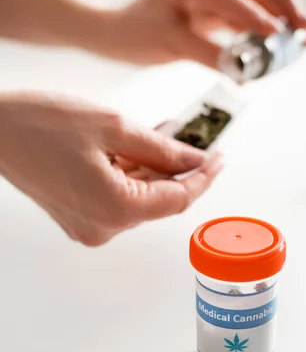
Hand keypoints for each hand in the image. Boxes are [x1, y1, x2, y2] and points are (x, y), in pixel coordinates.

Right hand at [0, 93, 222, 245]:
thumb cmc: (40, 123)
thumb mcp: (114, 126)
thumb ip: (162, 148)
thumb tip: (194, 160)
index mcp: (115, 209)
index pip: (178, 198)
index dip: (204, 177)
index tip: (220, 157)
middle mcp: (103, 228)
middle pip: (160, 199)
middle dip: (179, 168)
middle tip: (195, 137)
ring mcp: (89, 226)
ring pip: (140, 197)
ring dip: (155, 168)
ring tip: (166, 134)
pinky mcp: (79, 217)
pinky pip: (119, 197)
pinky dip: (133, 174)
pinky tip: (140, 147)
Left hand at [106, 0, 305, 68]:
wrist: (119, 33)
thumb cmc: (136, 35)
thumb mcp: (171, 45)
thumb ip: (209, 55)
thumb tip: (245, 73)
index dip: (256, 14)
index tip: (278, 35)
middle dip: (284, 4)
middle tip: (305, 30)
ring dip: (281, 13)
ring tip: (303, 37)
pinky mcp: (216, 2)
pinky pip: (249, 10)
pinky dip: (267, 25)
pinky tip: (281, 42)